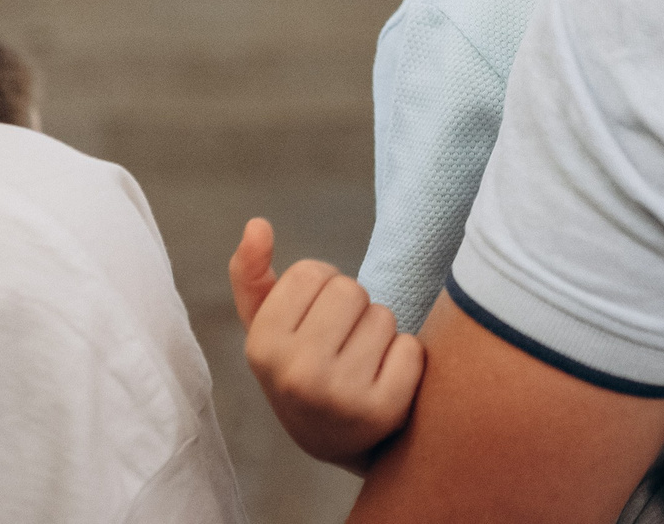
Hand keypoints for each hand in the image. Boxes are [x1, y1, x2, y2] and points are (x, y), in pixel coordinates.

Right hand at [230, 217, 424, 470]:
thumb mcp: (267, 328)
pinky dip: (405, 358)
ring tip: (362, 364)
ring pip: (383, 315)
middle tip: (341, 345)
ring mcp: (340, 397)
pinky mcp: (383, 411)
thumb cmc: (300, 368)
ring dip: (380, 333)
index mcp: (261, 348)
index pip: (310, 272)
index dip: (319, 289)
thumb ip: (253, 276)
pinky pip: (411, 347)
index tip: (313, 322)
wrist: (338, 440)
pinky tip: (385, 382)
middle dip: (352, 308)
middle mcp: (296, 375)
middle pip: (349, 289)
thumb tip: (257, 224)